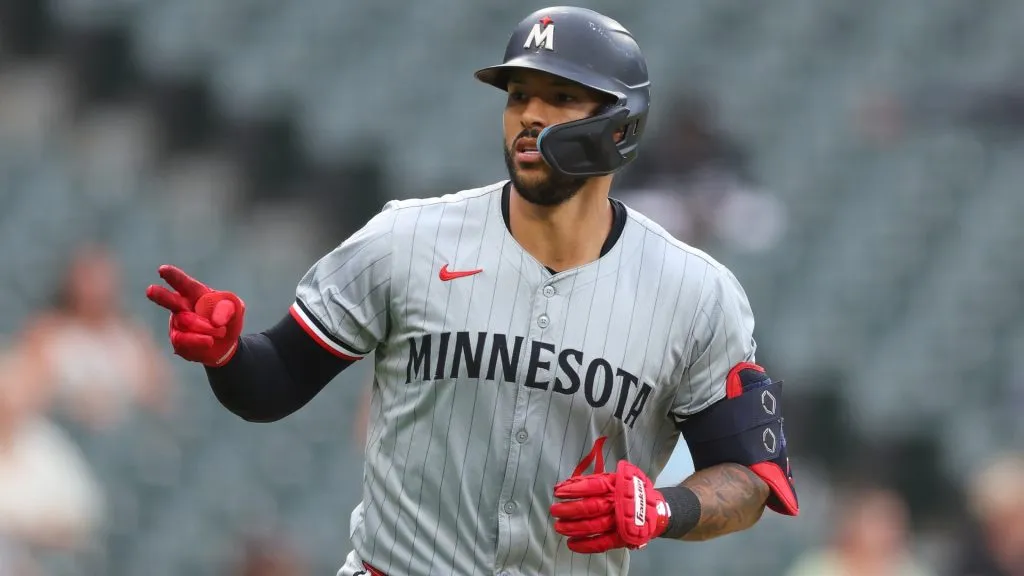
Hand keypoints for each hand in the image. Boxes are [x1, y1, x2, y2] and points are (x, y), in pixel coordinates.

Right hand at [145, 265, 244, 366]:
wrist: (226, 344)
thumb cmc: (227, 319)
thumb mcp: (235, 308)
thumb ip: (228, 307)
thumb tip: (215, 320)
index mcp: (195, 293)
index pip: (183, 283)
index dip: (173, 276)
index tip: (162, 270)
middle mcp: (181, 307)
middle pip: (169, 300)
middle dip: (160, 295)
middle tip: (150, 290)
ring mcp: (177, 324)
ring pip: (185, 322)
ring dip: (205, 327)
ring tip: (220, 331)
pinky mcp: (177, 341)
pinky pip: (184, 340)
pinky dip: (199, 340)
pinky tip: (209, 341)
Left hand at [550, 460, 670, 553]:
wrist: (656, 509)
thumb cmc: (629, 491)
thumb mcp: (616, 478)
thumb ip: (593, 481)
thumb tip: (565, 485)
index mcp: (616, 485)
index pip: (594, 486)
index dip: (575, 489)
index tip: (558, 492)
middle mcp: (618, 503)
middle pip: (591, 507)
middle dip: (570, 509)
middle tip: (554, 510)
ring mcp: (620, 522)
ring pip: (594, 526)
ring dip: (574, 527)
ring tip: (559, 527)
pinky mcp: (621, 538)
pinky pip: (602, 543)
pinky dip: (586, 545)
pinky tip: (571, 544)